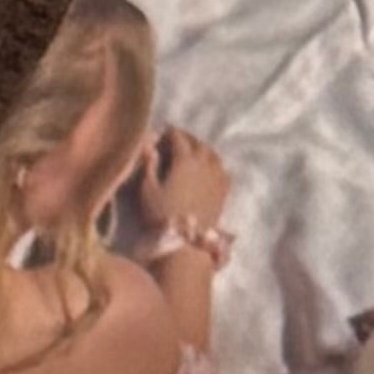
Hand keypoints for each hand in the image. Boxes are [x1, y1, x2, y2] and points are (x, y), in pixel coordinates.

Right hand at [140, 128, 233, 246]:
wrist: (188, 242)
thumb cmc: (162, 215)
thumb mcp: (148, 189)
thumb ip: (149, 165)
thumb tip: (149, 144)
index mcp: (185, 160)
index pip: (178, 137)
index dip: (170, 132)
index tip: (162, 131)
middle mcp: (205, 163)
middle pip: (198, 143)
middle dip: (187, 138)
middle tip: (176, 139)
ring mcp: (217, 176)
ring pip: (212, 154)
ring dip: (202, 148)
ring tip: (192, 151)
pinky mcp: (224, 191)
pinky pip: (222, 168)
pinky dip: (214, 163)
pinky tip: (209, 168)